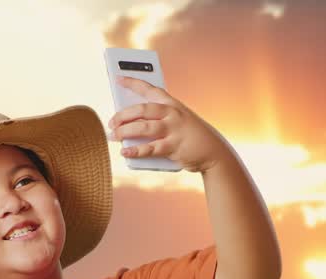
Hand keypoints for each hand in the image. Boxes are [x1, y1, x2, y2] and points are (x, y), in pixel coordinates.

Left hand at [108, 76, 229, 172]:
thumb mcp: (177, 121)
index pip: (150, 89)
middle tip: (111, 122)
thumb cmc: (191, 135)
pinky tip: (125, 151)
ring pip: (143, 128)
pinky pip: (149, 148)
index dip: (133, 83)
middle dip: (123, 115)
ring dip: (125, 132)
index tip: (118, 78)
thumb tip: (130, 127)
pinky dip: (135, 150)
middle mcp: (173, 114)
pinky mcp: (174, 147)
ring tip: (114, 136)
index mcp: (173, 104)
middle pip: (142, 110)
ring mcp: (174, 130)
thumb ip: (158, 120)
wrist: (214, 152)